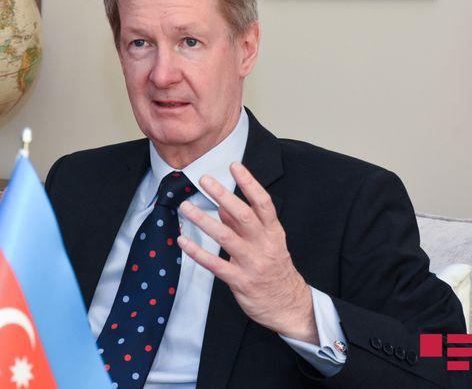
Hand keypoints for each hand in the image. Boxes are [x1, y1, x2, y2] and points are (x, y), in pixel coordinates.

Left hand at [177, 162, 317, 343]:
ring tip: (186, 207)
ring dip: (203, 220)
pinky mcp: (240, 281)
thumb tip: (223, 207)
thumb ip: (244, 225)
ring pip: (226, 237)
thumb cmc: (274, 269)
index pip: (263, 203)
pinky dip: (197, 252)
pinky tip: (183, 241)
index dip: (250, 183)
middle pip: (243, 215)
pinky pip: (215, 264)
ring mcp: (252, 263)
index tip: (235, 166)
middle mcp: (264, 245)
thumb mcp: (266, 243)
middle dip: (223, 195)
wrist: (288, 305)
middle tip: (204, 179)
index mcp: (272, 232)